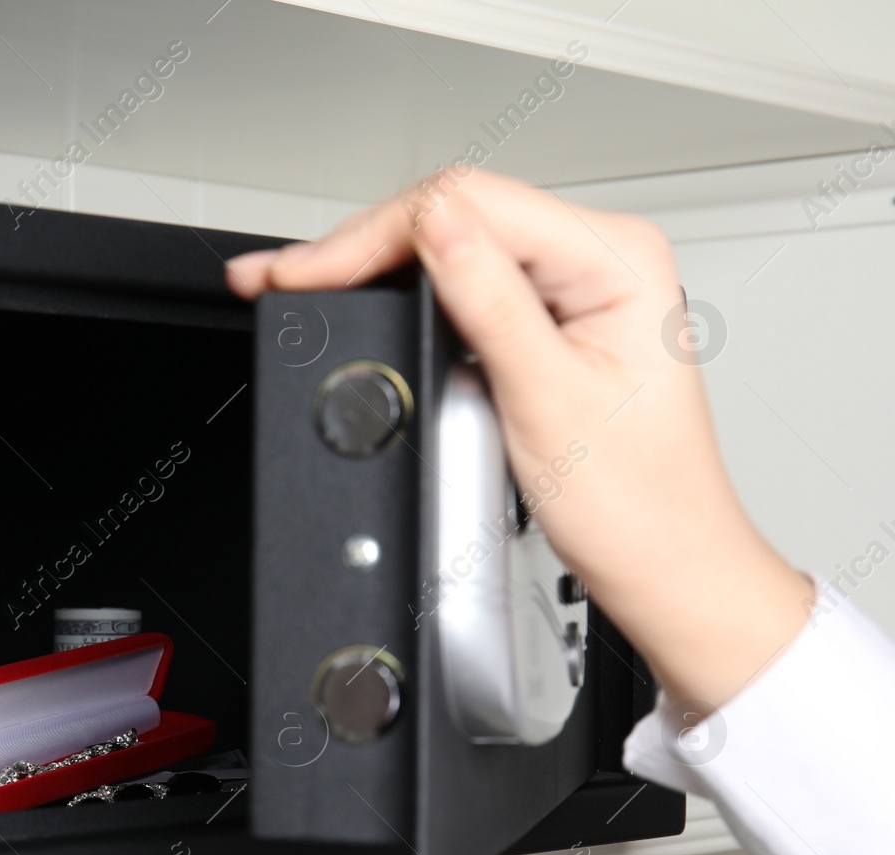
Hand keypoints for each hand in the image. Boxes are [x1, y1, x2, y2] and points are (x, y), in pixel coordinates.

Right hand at [225, 168, 812, 710]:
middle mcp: (601, 256)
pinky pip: (463, 281)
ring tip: (300, 279)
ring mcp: (573, 284)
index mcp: (617, 258)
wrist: (660, 564)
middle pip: (455, 215)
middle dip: (359, 244)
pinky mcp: (547, 314)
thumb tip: (434, 229)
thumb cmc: (634, 502)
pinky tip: (354, 293)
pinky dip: (402, 291)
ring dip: (371, 264)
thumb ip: (488, 303)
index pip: (472, 205)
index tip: (312, 271)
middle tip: (279, 274)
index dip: (376, 234)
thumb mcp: (548, 398)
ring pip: (450, 243)